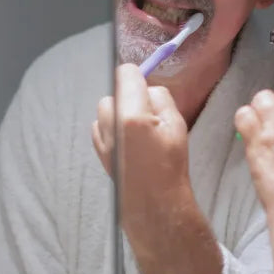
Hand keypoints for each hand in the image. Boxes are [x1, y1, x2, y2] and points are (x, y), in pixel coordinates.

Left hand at [91, 64, 191, 238]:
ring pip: (106, 107)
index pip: (125, 73)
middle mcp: (111, 122)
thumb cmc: (170, 163)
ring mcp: (101, 136)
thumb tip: (147, 87)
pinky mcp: (97, 148)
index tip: (146, 89)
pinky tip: (127, 143)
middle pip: (114, 90)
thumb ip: (160, 97)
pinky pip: (100, 125)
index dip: (138, 77)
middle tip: (147, 115)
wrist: (154, 201)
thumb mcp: (177, 124)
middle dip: (129, 96)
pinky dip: (111, 127)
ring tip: (136, 131)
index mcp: (132, 114)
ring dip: (118, 111)